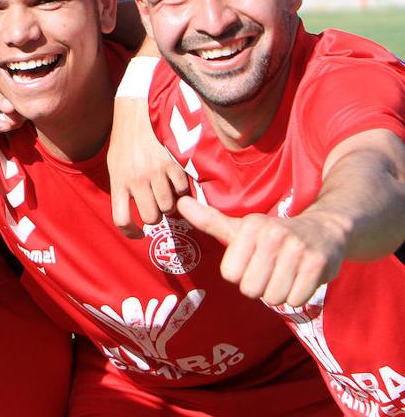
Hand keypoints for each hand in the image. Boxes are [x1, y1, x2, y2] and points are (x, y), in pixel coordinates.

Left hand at [108, 95, 189, 237]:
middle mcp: (136, 179)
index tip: (139, 234)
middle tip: (156, 204)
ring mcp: (156, 172)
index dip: (131, 233)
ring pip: (170, 206)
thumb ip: (124, 188)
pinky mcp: (174, 163)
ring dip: (170, 202)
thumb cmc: (126, 139)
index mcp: (118, 180)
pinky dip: (182, 188)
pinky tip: (176, 178)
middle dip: (156, 215)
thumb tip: (135, 215)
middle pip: (152, 217)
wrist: (138, 109)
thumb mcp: (116, 163)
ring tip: (166, 188)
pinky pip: (183, 190)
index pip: (121, 220)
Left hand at [177, 196, 343, 306]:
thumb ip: (209, 220)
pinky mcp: (317, 265)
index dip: (240, 274)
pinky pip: (296, 300)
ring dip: (279, 292)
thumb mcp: (241, 226)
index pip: (229, 274)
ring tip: (286, 273)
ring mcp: (297, 249)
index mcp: (250, 226)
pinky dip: (298, 296)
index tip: (252, 261)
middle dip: (259, 286)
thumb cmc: (273, 234)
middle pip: (250, 289)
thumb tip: (179, 204)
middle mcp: (273, 234)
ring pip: (273, 297)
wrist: (325, 230)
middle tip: (271, 270)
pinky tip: (301, 278)